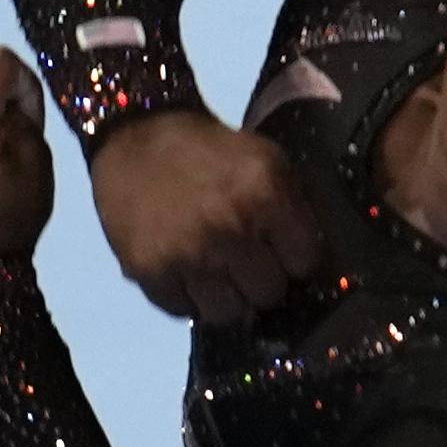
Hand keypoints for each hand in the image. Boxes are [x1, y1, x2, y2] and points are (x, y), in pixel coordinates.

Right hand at [90, 109, 325, 322]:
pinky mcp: (149, 270)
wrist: (136, 133)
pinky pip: (183, 311)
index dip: (292, 259)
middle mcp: (228, 228)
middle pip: (268, 294)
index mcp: (265, 195)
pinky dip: (185, 297)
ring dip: (224, 297)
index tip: (278, 250)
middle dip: (259, 279)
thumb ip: (292, 208)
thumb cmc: (209, 151)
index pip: (304, 264)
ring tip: (214, 271)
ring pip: (228, 313)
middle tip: (243, 260)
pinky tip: (184, 270)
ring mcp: (187, 253)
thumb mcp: (264, 160)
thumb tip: (309, 265)